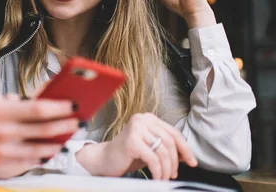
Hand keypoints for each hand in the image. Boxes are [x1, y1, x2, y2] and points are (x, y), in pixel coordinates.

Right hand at [0, 82, 78, 170]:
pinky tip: (47, 151)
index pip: (39, 108)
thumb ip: (1, 93)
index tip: (73, 103)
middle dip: (64, 125)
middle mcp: (4, 132)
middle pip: (44, 130)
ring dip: (56, 142)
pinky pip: (24, 160)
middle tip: (78, 120)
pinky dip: (39, 156)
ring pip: (38, 149)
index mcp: (0, 110)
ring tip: (67, 136)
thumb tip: (19, 99)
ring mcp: (1, 150)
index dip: (60, 107)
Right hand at [77, 113, 196, 179]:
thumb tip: (187, 156)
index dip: (185, 149)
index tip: (192, 162)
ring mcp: (136, 128)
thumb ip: (166, 148)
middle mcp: (142, 119)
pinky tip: (156, 178)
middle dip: (175, 162)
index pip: (173, 133)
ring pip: (163, 152)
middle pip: (170, 142)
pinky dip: (158, 172)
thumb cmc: (127, 155)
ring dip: (166, 169)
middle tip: (173, 174)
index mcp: (148, 118)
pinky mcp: (132, 141)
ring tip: (164, 178)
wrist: (104, 160)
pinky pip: (153, 159)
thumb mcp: (150, 149)